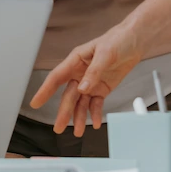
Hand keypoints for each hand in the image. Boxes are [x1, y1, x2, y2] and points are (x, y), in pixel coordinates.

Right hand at [29, 22, 145, 136]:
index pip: (56, 78)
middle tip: (59, 127)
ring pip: (80, 102)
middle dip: (63, 112)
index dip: (44, 91)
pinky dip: (94, 113)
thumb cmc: (118, 40)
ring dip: (78, 116)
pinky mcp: (102, 88)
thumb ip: (93, 72)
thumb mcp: (105, 54)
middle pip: (68, 95)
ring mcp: (91, 82)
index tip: (36, 102)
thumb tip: (82, 88)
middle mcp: (80, 73)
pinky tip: (95, 122)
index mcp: (75, 60)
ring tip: (78, 131)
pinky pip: (95, 103)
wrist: (135, 41)